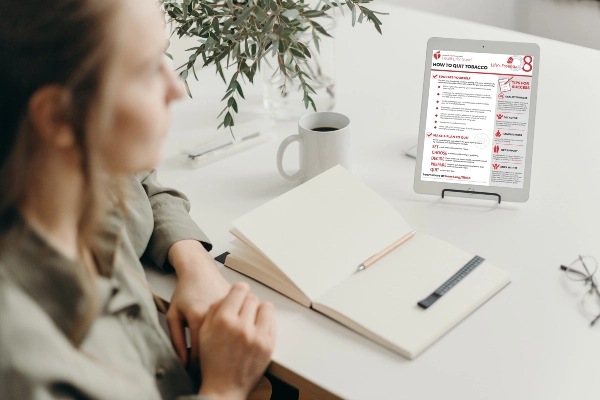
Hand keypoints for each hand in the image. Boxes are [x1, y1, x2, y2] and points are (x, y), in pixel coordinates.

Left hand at [166, 240, 230, 367]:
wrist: (200, 270)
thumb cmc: (186, 292)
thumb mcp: (174, 315)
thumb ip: (176, 340)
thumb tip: (182, 363)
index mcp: (199, 318)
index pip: (199, 354)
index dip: (196, 368)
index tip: (195, 376)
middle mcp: (218, 315)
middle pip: (218, 349)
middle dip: (213, 363)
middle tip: (209, 370)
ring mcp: (231, 310)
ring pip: (232, 338)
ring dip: (227, 349)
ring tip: (220, 358)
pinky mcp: (239, 307)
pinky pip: (239, 325)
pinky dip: (234, 335)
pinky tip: (228, 342)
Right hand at [198, 283, 275, 399]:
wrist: (224, 388)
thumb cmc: (212, 361)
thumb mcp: (204, 331)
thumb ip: (215, 309)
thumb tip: (229, 294)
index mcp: (224, 320)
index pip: (240, 289)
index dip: (239, 290)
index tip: (238, 294)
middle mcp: (242, 326)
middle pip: (252, 298)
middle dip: (247, 302)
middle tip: (242, 310)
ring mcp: (257, 336)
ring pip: (266, 307)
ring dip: (259, 310)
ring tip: (251, 318)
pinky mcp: (269, 345)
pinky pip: (272, 322)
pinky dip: (265, 323)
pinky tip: (256, 329)